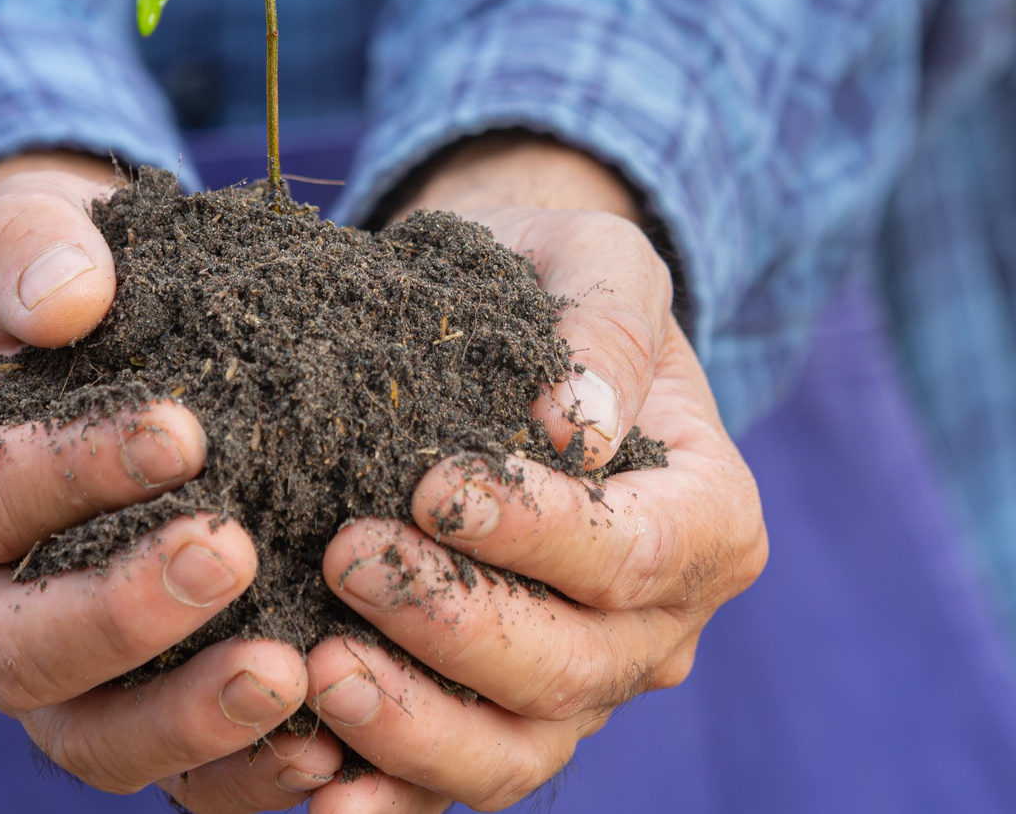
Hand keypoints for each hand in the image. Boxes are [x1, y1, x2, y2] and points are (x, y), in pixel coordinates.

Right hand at [0, 153, 342, 809]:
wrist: (88, 351)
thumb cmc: (56, 297)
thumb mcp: (29, 244)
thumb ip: (30, 250)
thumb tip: (69, 296)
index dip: (70, 472)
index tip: (183, 432)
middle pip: (17, 652)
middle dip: (123, 614)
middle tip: (232, 552)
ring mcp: (38, 683)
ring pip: (89, 742)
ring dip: (188, 719)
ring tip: (293, 672)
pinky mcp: (120, 718)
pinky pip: (170, 779)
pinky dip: (238, 777)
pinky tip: (327, 749)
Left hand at [290, 135, 767, 812]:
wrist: (492, 331)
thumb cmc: (548, 284)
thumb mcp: (596, 257)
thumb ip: (605, 324)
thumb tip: (574, 424)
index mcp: (709, 517)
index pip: (634, 551)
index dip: (537, 535)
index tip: (430, 485)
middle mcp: (660, 626)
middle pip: (576, 666)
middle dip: (457, 623)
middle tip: (348, 558)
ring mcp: (584, 688)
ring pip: (518, 751)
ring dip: (415, 725)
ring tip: (318, 668)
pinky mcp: (500, 721)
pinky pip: (453, 783)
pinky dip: (385, 796)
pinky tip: (307, 783)